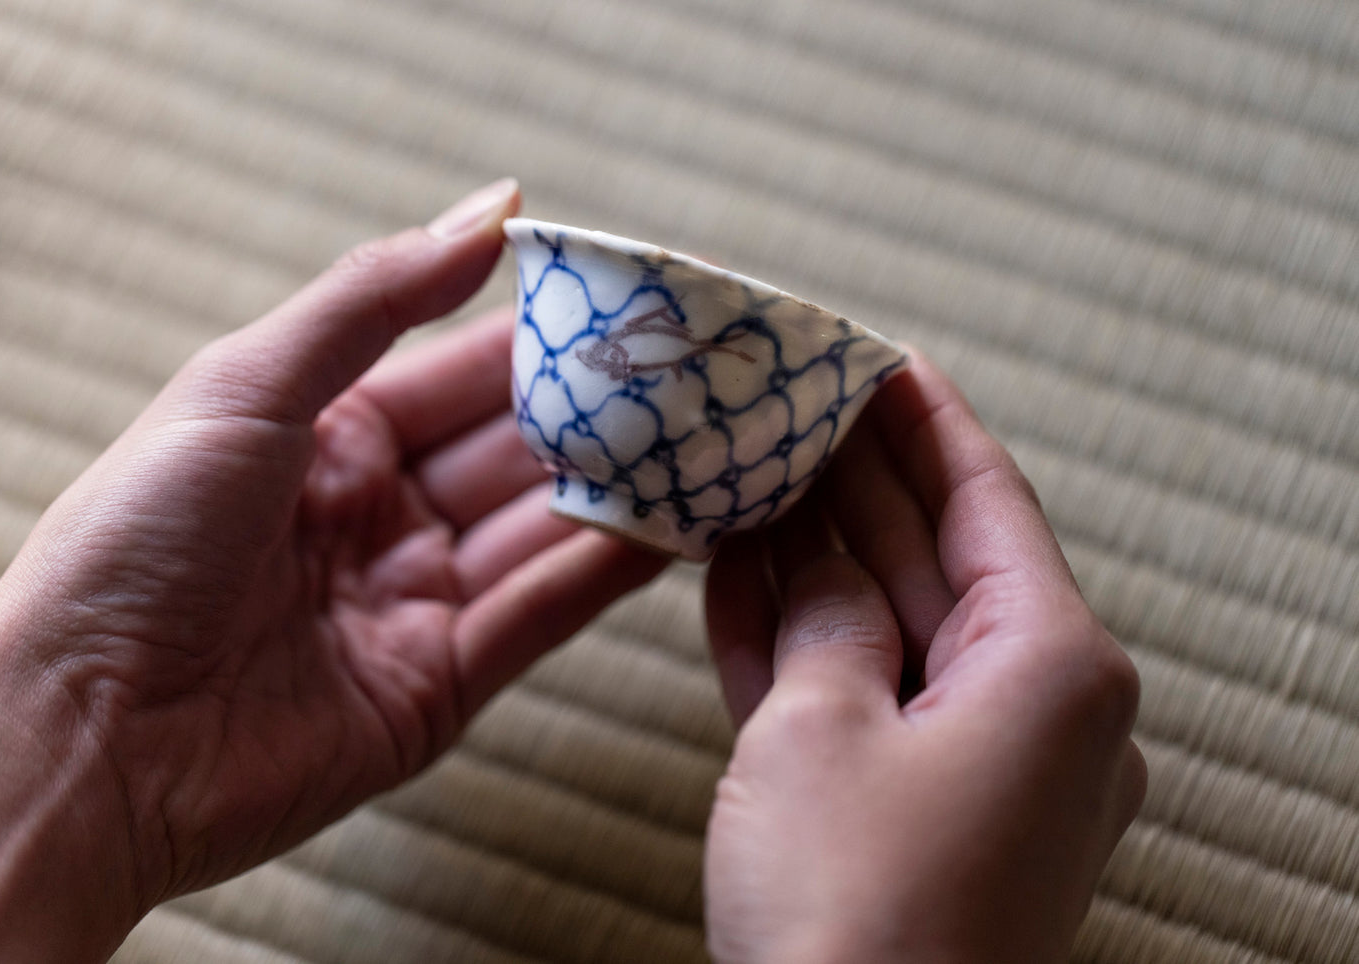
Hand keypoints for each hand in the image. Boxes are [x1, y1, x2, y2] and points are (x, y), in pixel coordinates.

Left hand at [0, 179, 666, 961]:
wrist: (84, 738)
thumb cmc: (134, 542)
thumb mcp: (246, 386)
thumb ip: (374, 298)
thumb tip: (494, 207)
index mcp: (325, 435)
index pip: (464, 371)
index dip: (548, 336)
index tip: (635, 300)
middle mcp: (376, 513)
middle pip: (516, 449)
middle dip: (604, 412)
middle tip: (700, 372)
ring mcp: (411, 600)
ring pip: (541, 530)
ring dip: (622, 489)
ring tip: (713, 442)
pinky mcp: (437, 686)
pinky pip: (537, 614)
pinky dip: (603, 573)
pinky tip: (672, 529)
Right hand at [703, 352, 1145, 962]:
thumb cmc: (854, 910)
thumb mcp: (818, 727)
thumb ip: (824, 618)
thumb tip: (816, 560)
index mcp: (1053, 667)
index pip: (989, 501)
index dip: (927, 422)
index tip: (880, 357)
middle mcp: (1041, 711)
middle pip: (940, 560)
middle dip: (859, 485)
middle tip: (792, 404)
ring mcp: (982, 767)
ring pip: (892, 632)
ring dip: (818, 562)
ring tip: (748, 475)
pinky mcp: (923, 813)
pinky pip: (867, 703)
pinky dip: (807, 648)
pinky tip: (739, 579)